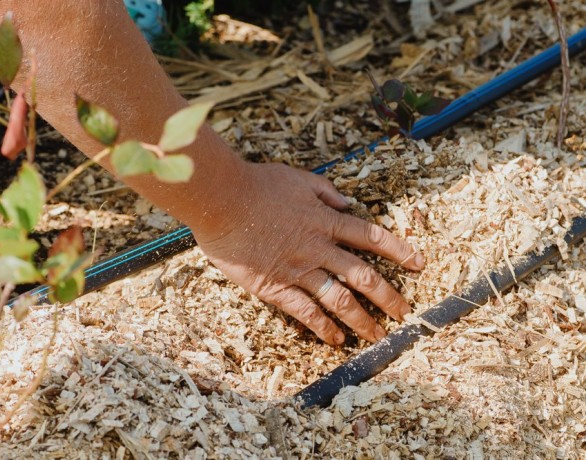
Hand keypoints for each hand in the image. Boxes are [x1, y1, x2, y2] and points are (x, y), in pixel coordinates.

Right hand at [193, 162, 424, 344]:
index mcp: (325, 220)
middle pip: (363, 275)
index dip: (399, 251)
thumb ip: (324, 191)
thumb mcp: (297, 178)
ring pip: (340, 299)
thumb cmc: (257, 185)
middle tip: (405, 313)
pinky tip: (336, 340)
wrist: (222, 201)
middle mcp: (318, 248)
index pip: (371, 237)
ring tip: (378, 336)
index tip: (418, 264)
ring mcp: (299, 269)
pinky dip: (323, 327)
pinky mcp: (276, 287)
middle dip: (388, 296)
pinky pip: (306, 311)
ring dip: (362, 320)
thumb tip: (346, 203)